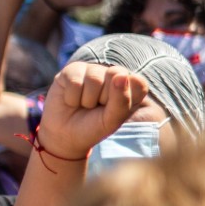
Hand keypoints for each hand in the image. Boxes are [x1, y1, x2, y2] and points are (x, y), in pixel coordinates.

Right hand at [36, 63, 150, 159]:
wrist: (66, 135)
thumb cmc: (94, 127)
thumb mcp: (112, 120)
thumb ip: (122, 100)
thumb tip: (121, 75)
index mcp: (131, 85)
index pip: (138, 82)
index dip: (125, 99)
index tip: (115, 111)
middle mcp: (113, 74)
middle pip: (115, 74)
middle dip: (104, 98)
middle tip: (98, 107)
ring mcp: (93, 70)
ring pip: (94, 78)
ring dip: (87, 100)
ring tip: (84, 105)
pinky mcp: (72, 70)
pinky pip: (75, 81)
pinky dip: (72, 98)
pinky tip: (71, 101)